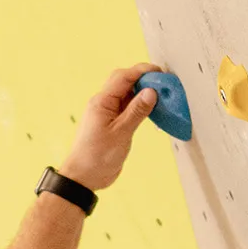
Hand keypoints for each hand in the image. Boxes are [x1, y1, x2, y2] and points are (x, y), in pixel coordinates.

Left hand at [58, 62, 160, 190]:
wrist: (84, 177)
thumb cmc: (96, 157)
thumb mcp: (121, 133)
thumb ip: (136, 111)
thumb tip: (151, 92)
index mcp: (102, 102)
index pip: (123, 77)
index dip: (142, 71)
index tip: (160, 72)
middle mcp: (104, 104)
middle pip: (125, 82)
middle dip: (144, 79)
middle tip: (163, 82)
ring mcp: (109, 114)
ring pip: (128, 95)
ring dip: (144, 93)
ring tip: (162, 95)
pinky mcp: (114, 124)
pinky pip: (129, 108)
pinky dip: (141, 106)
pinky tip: (153, 109)